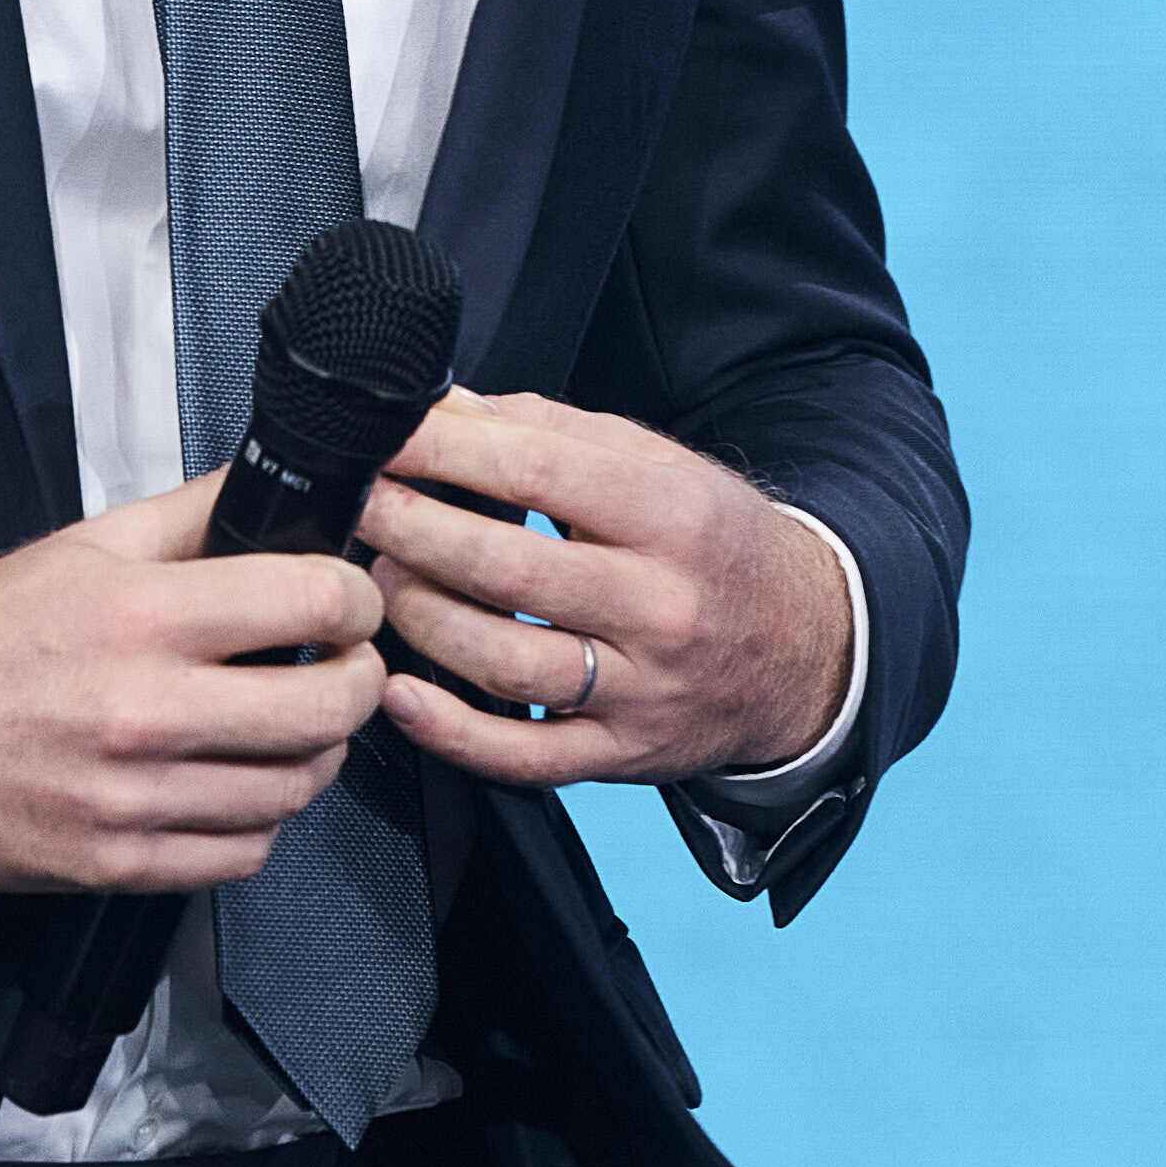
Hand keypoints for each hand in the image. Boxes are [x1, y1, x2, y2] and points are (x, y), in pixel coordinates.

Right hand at [0, 474, 388, 892]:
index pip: (310, 602)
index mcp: (140, 615)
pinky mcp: (117, 861)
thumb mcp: (88, 546)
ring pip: (293, 789)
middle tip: (347, 667)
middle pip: (325, 708)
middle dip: (360, 681)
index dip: (354, 599)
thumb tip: (283, 487)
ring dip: (314, 756)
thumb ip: (195, 515)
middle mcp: (144, 708)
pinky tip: (238, 786)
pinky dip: (259, 822)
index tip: (349, 603)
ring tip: (294, 728)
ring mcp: (132, 795)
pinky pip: (241, 855)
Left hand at [359, 389, 845, 787]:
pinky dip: (452, 733)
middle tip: (360, 504)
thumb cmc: (714, 545)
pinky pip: (525, 758)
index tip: (387, 436)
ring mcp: (642, 690)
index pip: (541, 474)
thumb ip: (551, 434)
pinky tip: (400, 695)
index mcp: (673, 517)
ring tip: (377, 581)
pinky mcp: (621, 754)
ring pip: (506, 664)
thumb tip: (447, 408)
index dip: (448, 452)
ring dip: (421, 618)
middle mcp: (661, 607)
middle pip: (510, 570)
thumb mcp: (659, 466)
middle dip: (414, 530)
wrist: (805, 647)